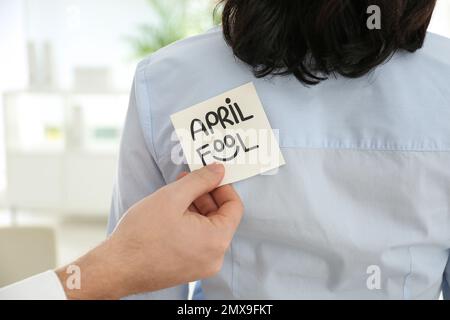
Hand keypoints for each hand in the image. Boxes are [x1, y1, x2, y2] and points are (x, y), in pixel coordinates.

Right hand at [56, 164, 243, 298]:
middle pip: (220, 218)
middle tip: (186, 181)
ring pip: (207, 229)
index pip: (234, 207)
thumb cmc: (142, 234)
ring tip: (174, 195)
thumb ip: (201, 180)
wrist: (115, 268)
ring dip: (195, 209)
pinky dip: (189, 225)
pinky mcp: (188, 270)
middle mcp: (214, 257)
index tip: (207, 176)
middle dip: (205, 196)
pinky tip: (170, 213)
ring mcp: (201, 266)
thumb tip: (219, 170)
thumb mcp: (173, 197)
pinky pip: (197, 241)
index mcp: (216, 240)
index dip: (222, 187)